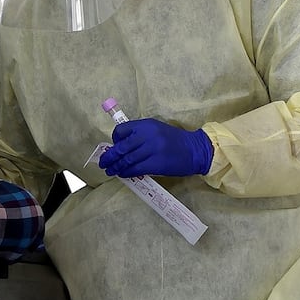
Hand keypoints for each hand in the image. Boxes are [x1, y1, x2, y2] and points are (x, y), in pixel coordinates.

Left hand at [98, 118, 212, 177]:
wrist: (195, 150)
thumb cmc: (174, 140)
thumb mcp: (156, 130)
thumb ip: (139, 135)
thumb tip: (120, 146)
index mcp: (146, 125)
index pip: (121, 130)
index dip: (114, 140)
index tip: (114, 146)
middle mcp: (147, 135)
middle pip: (121, 147)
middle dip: (109, 156)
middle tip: (103, 163)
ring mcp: (151, 150)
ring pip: (126, 160)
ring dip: (116, 167)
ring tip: (110, 171)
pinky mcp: (156, 164)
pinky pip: (135, 169)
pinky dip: (126, 173)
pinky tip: (123, 174)